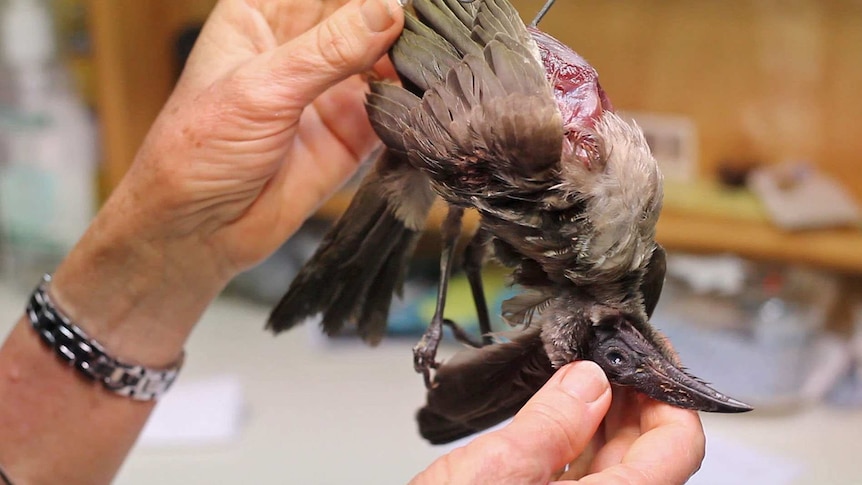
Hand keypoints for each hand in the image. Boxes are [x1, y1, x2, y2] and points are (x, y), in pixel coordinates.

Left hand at [48, 0, 404, 363]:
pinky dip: (412, 104)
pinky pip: (393, 108)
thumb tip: (389, 9)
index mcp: (263, 15)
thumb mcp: (263, 88)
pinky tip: (429, 96)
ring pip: (384, 60)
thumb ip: (329, 49)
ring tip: (438, 58)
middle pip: (362, 17)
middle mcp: (300, 47)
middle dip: (396, 19)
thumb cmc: (198, 150)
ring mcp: (328, 90)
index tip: (400, 0)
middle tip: (432, 24)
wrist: (199, 232)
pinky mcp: (352, 132)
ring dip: (410, 59)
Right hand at [412, 361, 704, 484]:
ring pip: (619, 469)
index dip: (667, 395)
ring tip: (581, 377)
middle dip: (632, 399)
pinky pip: (585, 482)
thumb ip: (549, 425)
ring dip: (605, 419)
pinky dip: (579, 445)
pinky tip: (559, 418)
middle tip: (607, 356)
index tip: (643, 358)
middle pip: (651, 456)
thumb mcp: (495, 473)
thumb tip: (588, 382)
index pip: (678, 448)